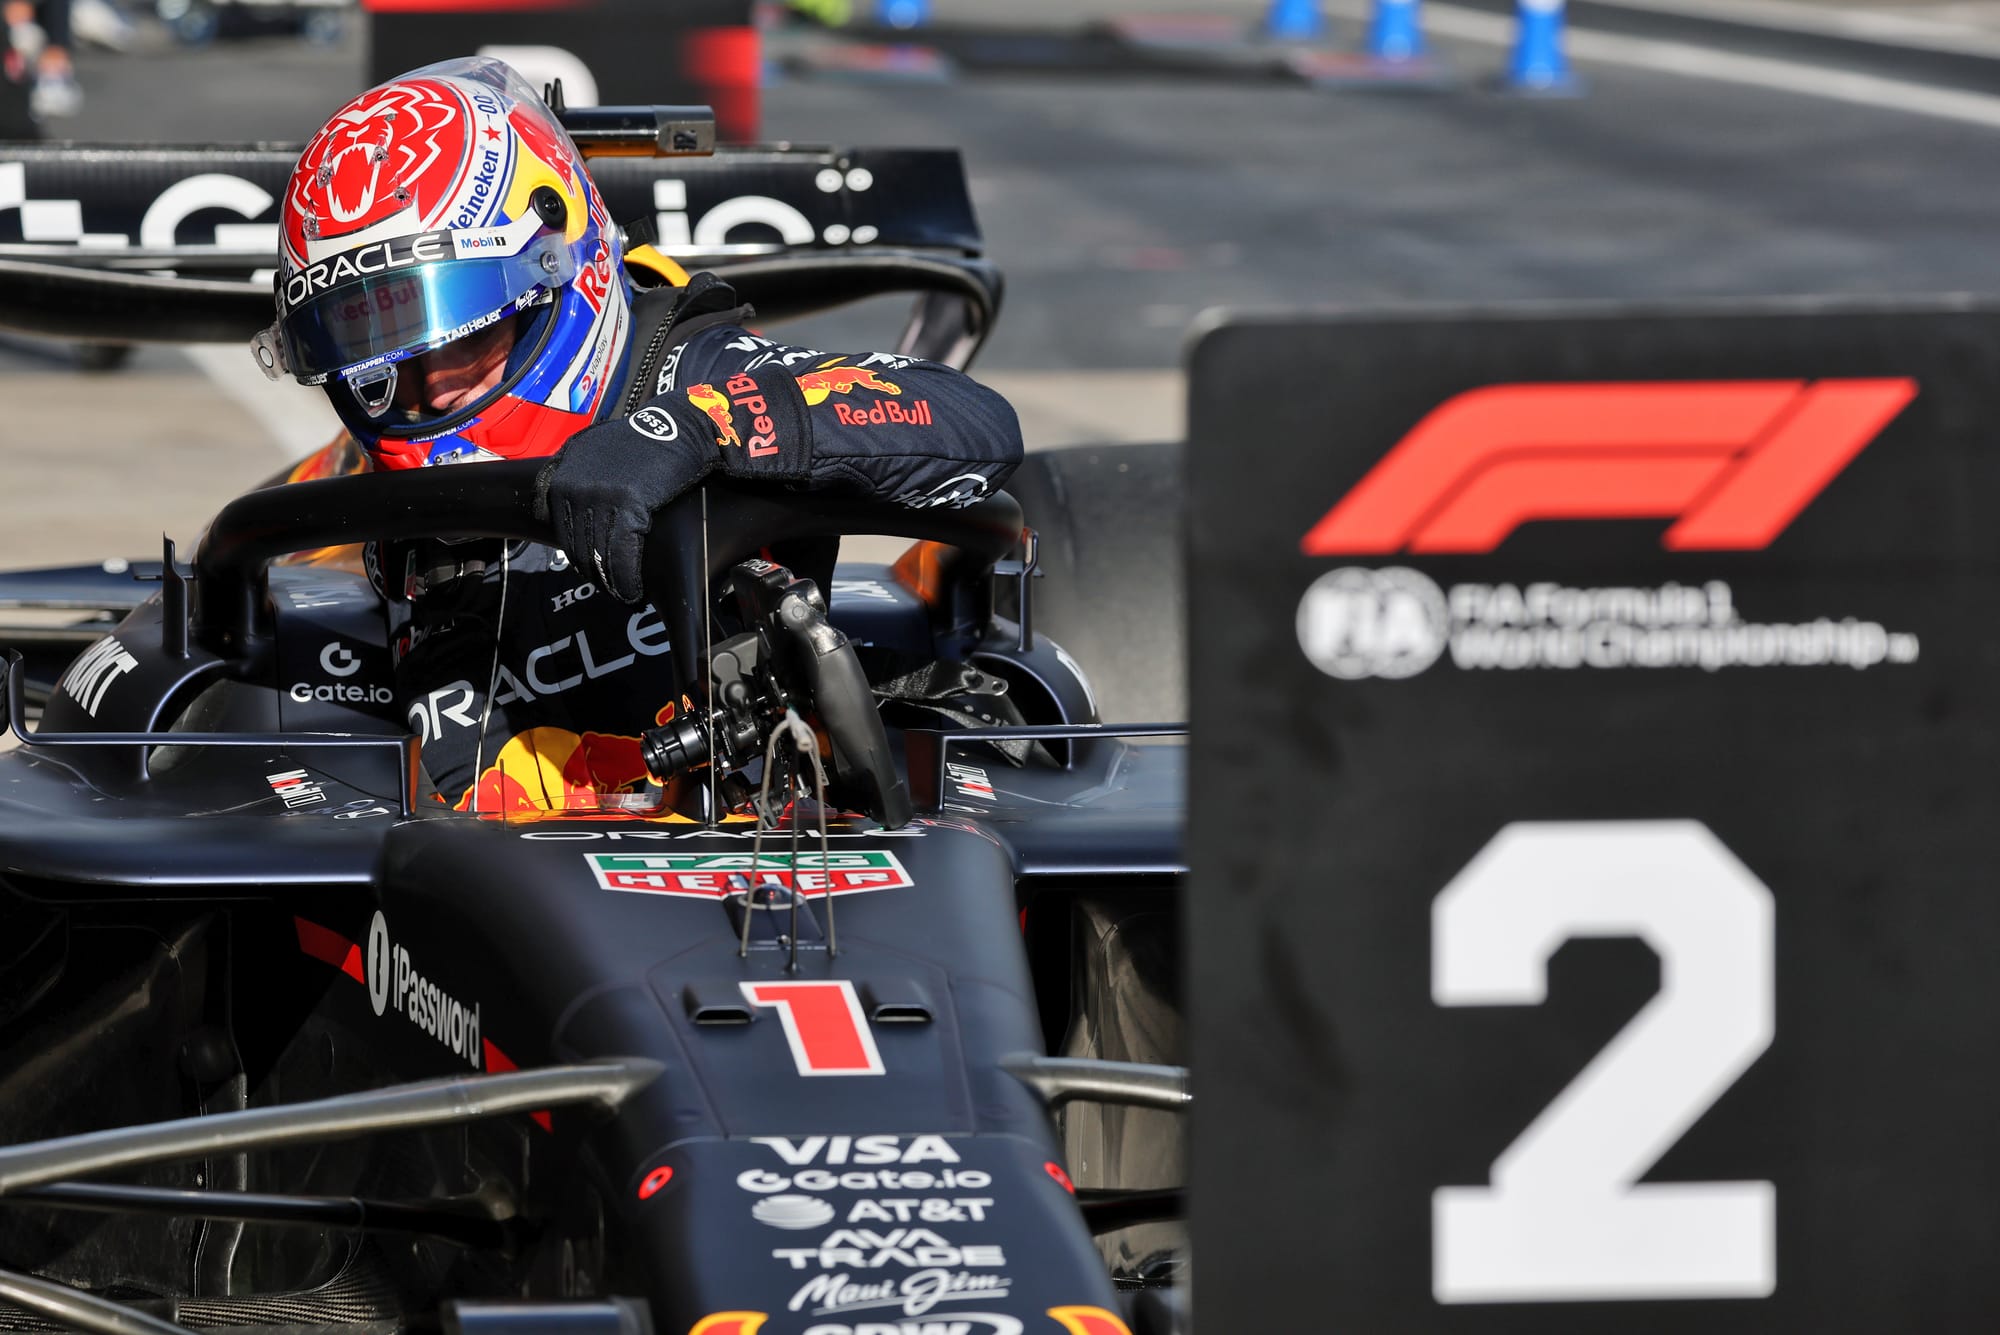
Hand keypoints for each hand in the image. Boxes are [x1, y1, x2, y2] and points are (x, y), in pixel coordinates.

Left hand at [534, 399, 713, 603]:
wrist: (680, 429)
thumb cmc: (643, 444)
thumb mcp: (593, 452)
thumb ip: (573, 480)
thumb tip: (550, 511)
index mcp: (562, 480)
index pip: (564, 535)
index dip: (581, 560)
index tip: (596, 572)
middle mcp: (575, 489)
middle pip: (580, 549)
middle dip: (597, 576)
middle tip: (613, 590)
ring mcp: (600, 497)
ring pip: (600, 556)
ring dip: (612, 584)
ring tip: (625, 595)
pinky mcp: (627, 505)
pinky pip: (622, 554)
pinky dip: (627, 579)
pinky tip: (634, 590)